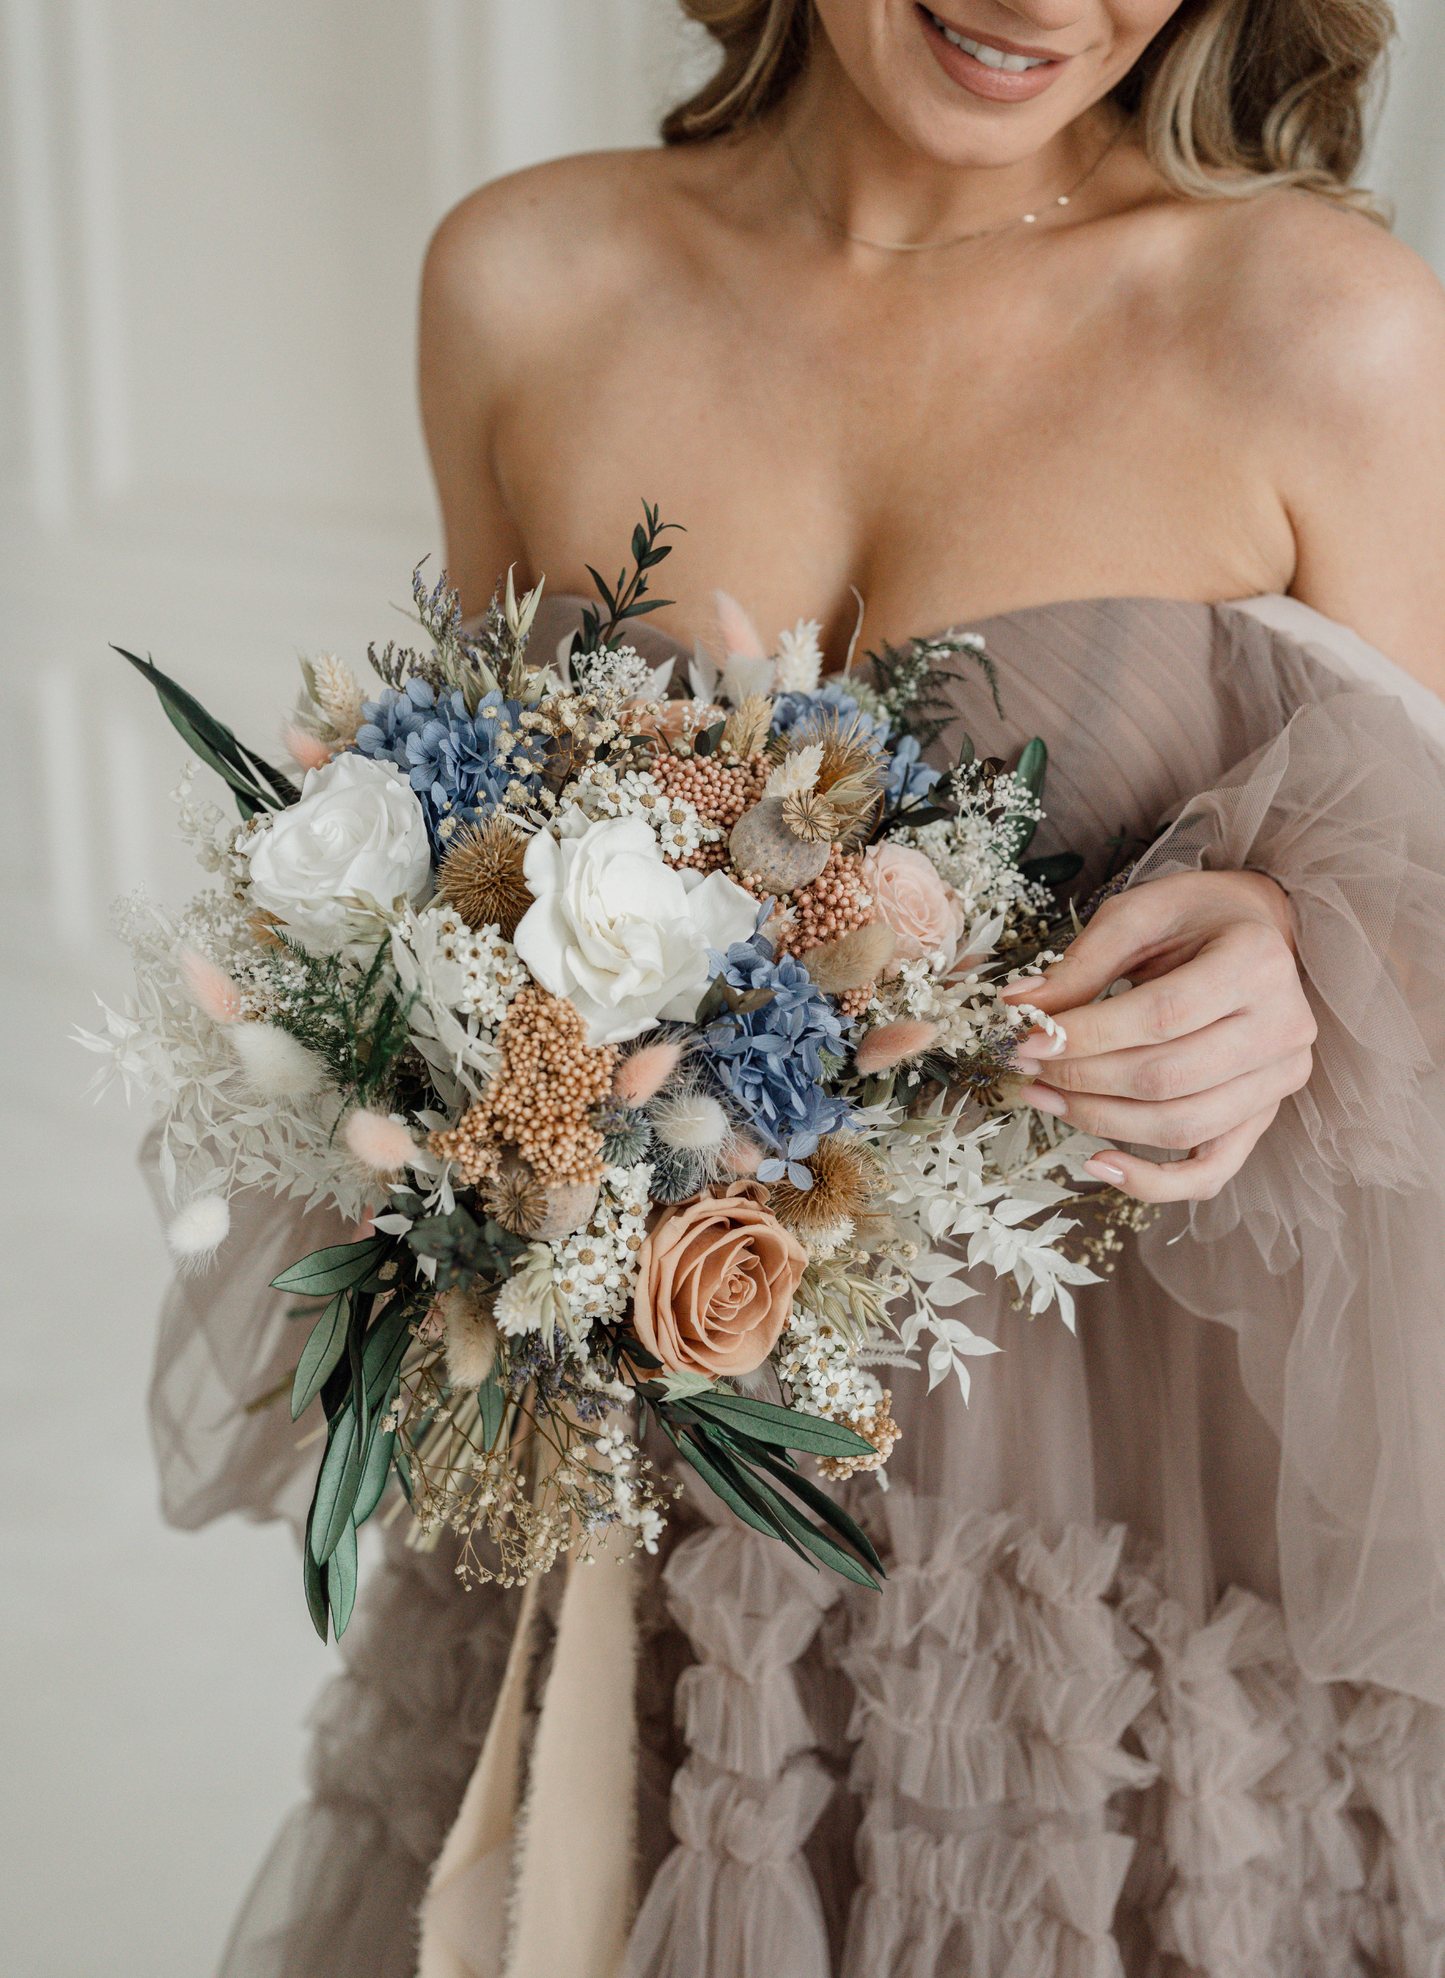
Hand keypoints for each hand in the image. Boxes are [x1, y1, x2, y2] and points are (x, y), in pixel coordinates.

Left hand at [1000, 871, 1315, 1202]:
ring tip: (1045, 1096)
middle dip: (1082, 1078)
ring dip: (1100, 1120)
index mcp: (1257, 963)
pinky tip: (1098, 1164)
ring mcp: (1279, 1079)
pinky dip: (1153, 1182)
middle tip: (1027, 1066)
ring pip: (1181, 1125)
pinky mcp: (1265, 1115)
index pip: (1160, 1017)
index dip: (1086, 1037)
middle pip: (1167, 1078)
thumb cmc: (1195, 918)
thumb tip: (1016, 1007)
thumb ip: (1082, 963)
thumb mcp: (1138, 916)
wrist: (1260, 930)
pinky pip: (1210, 1170)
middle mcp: (1283, 1027)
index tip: (1026, 1039)